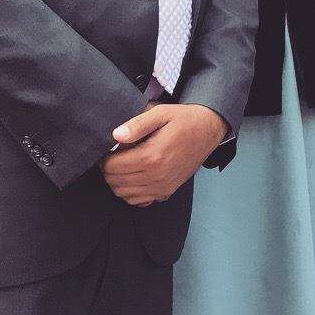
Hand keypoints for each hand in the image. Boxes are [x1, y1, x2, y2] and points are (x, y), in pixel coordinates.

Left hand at [101, 103, 227, 206]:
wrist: (209, 130)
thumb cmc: (184, 120)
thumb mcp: (162, 113)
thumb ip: (138, 124)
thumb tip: (116, 135)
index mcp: (152, 155)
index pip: (112, 167)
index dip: (105, 159)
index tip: (109, 150)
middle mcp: (156, 175)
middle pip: (116, 182)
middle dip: (110, 170)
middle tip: (116, 156)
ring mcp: (162, 186)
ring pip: (124, 194)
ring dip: (118, 182)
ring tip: (125, 165)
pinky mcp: (167, 192)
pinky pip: (138, 201)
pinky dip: (131, 192)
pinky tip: (136, 177)